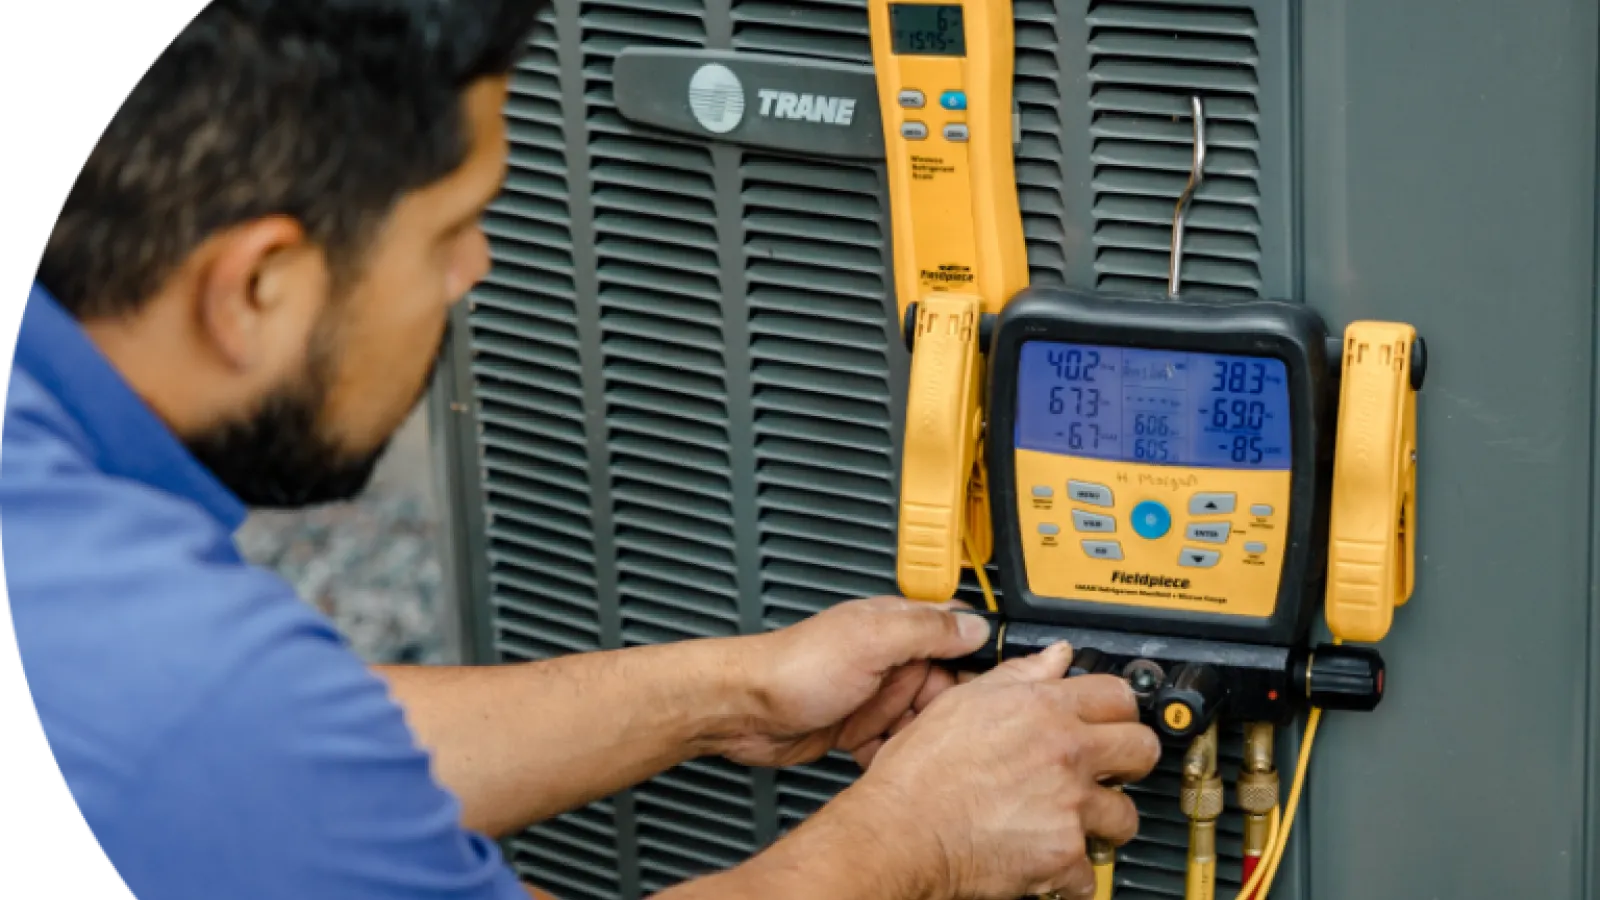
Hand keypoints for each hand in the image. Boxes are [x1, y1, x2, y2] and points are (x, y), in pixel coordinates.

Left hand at [713, 596, 990, 768]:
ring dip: (913, 736)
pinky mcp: (860, 726)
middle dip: (941, 710)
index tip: (984, 690)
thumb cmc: (792, 668)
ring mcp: (875, 693)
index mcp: (898, 626)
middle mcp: (890, 658)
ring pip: (922, 721)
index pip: (958, 636)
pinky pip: (894, 745)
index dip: (976, 663)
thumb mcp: (870, 641)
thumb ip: (926, 630)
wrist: (743, 712)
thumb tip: (977, 625)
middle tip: (926, 721)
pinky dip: (888, 754)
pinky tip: (875, 756)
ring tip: (896, 740)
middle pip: (946, 687)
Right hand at [836, 643, 1161, 899]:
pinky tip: (1050, 859)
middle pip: (1143, 749)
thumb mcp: (962, 702)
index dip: (1117, 707)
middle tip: (1111, 769)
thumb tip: (1054, 657)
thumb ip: (1019, 675)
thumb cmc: (918, 772)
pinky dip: (1072, 871)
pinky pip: (1090, 870)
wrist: (901, 830)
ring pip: (1126, 816)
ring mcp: (1068, 806)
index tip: (1113, 719)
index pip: (1119, 694)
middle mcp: (1065, 754)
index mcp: (1043, 709)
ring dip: (1105, 821)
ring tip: (1079, 821)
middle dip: (1130, 761)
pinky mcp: (1062, 855)